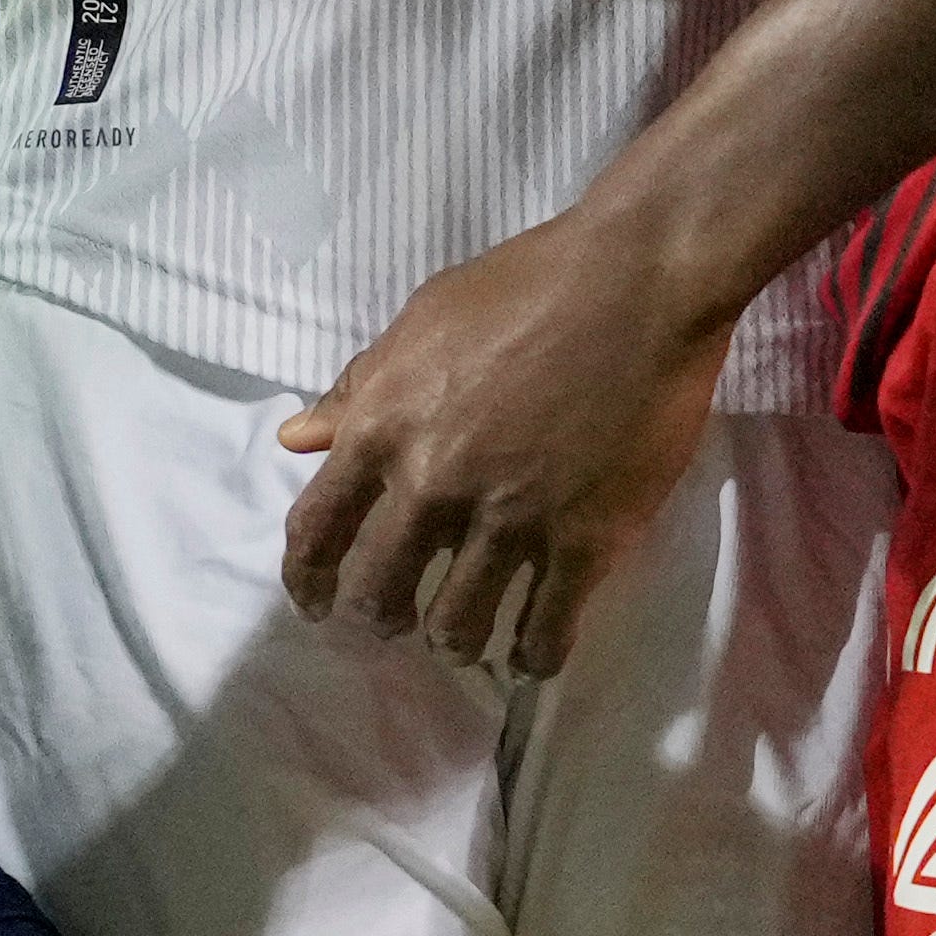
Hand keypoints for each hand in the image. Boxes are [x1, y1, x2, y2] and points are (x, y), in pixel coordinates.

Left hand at [277, 204, 729, 676]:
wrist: (638, 280)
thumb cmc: (526, 284)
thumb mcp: (422, 321)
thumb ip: (359, 387)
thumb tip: (296, 439)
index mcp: (382, 428)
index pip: (316, 532)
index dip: (308, 579)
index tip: (317, 603)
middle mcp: (432, 486)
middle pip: (380, 594)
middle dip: (382, 619)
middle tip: (399, 621)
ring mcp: (509, 520)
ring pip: (459, 625)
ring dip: (457, 640)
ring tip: (469, 638)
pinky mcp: (583, 542)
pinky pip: (546, 630)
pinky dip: (533, 654)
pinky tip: (532, 653)